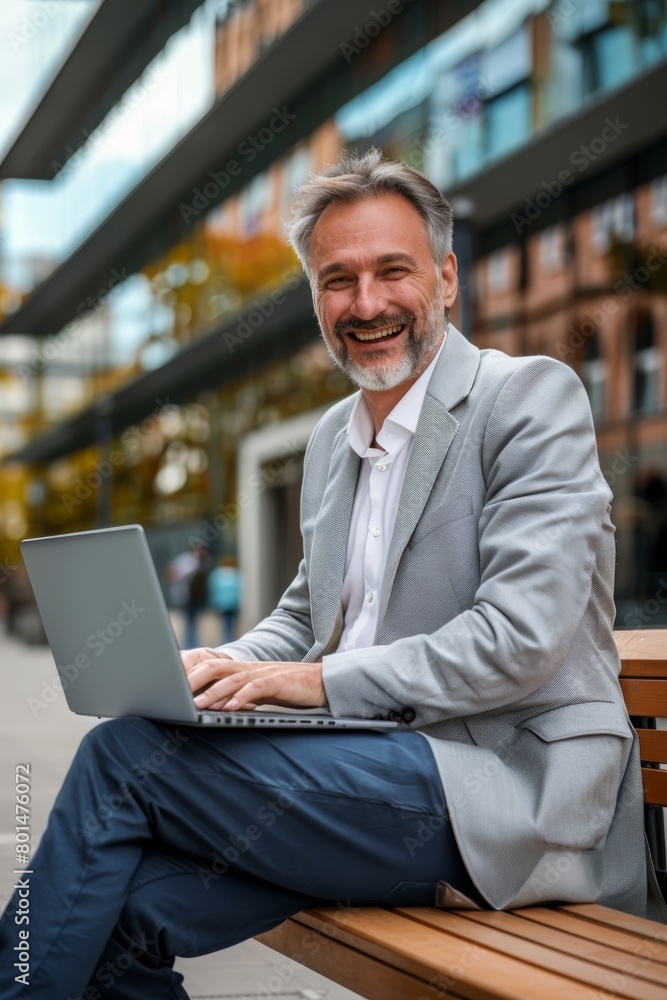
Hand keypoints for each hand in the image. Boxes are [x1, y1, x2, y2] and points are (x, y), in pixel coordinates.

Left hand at [182, 651, 326, 711]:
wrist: (320, 681)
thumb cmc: (287, 688)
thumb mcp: (258, 691)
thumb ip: (237, 694)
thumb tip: (214, 705)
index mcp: (242, 669)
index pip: (211, 666)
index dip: (191, 673)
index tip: (172, 686)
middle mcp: (250, 668)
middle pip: (215, 667)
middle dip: (194, 678)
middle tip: (175, 692)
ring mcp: (264, 673)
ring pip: (232, 679)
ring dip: (213, 692)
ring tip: (196, 704)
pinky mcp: (279, 681)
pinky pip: (256, 688)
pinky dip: (242, 697)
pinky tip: (230, 707)